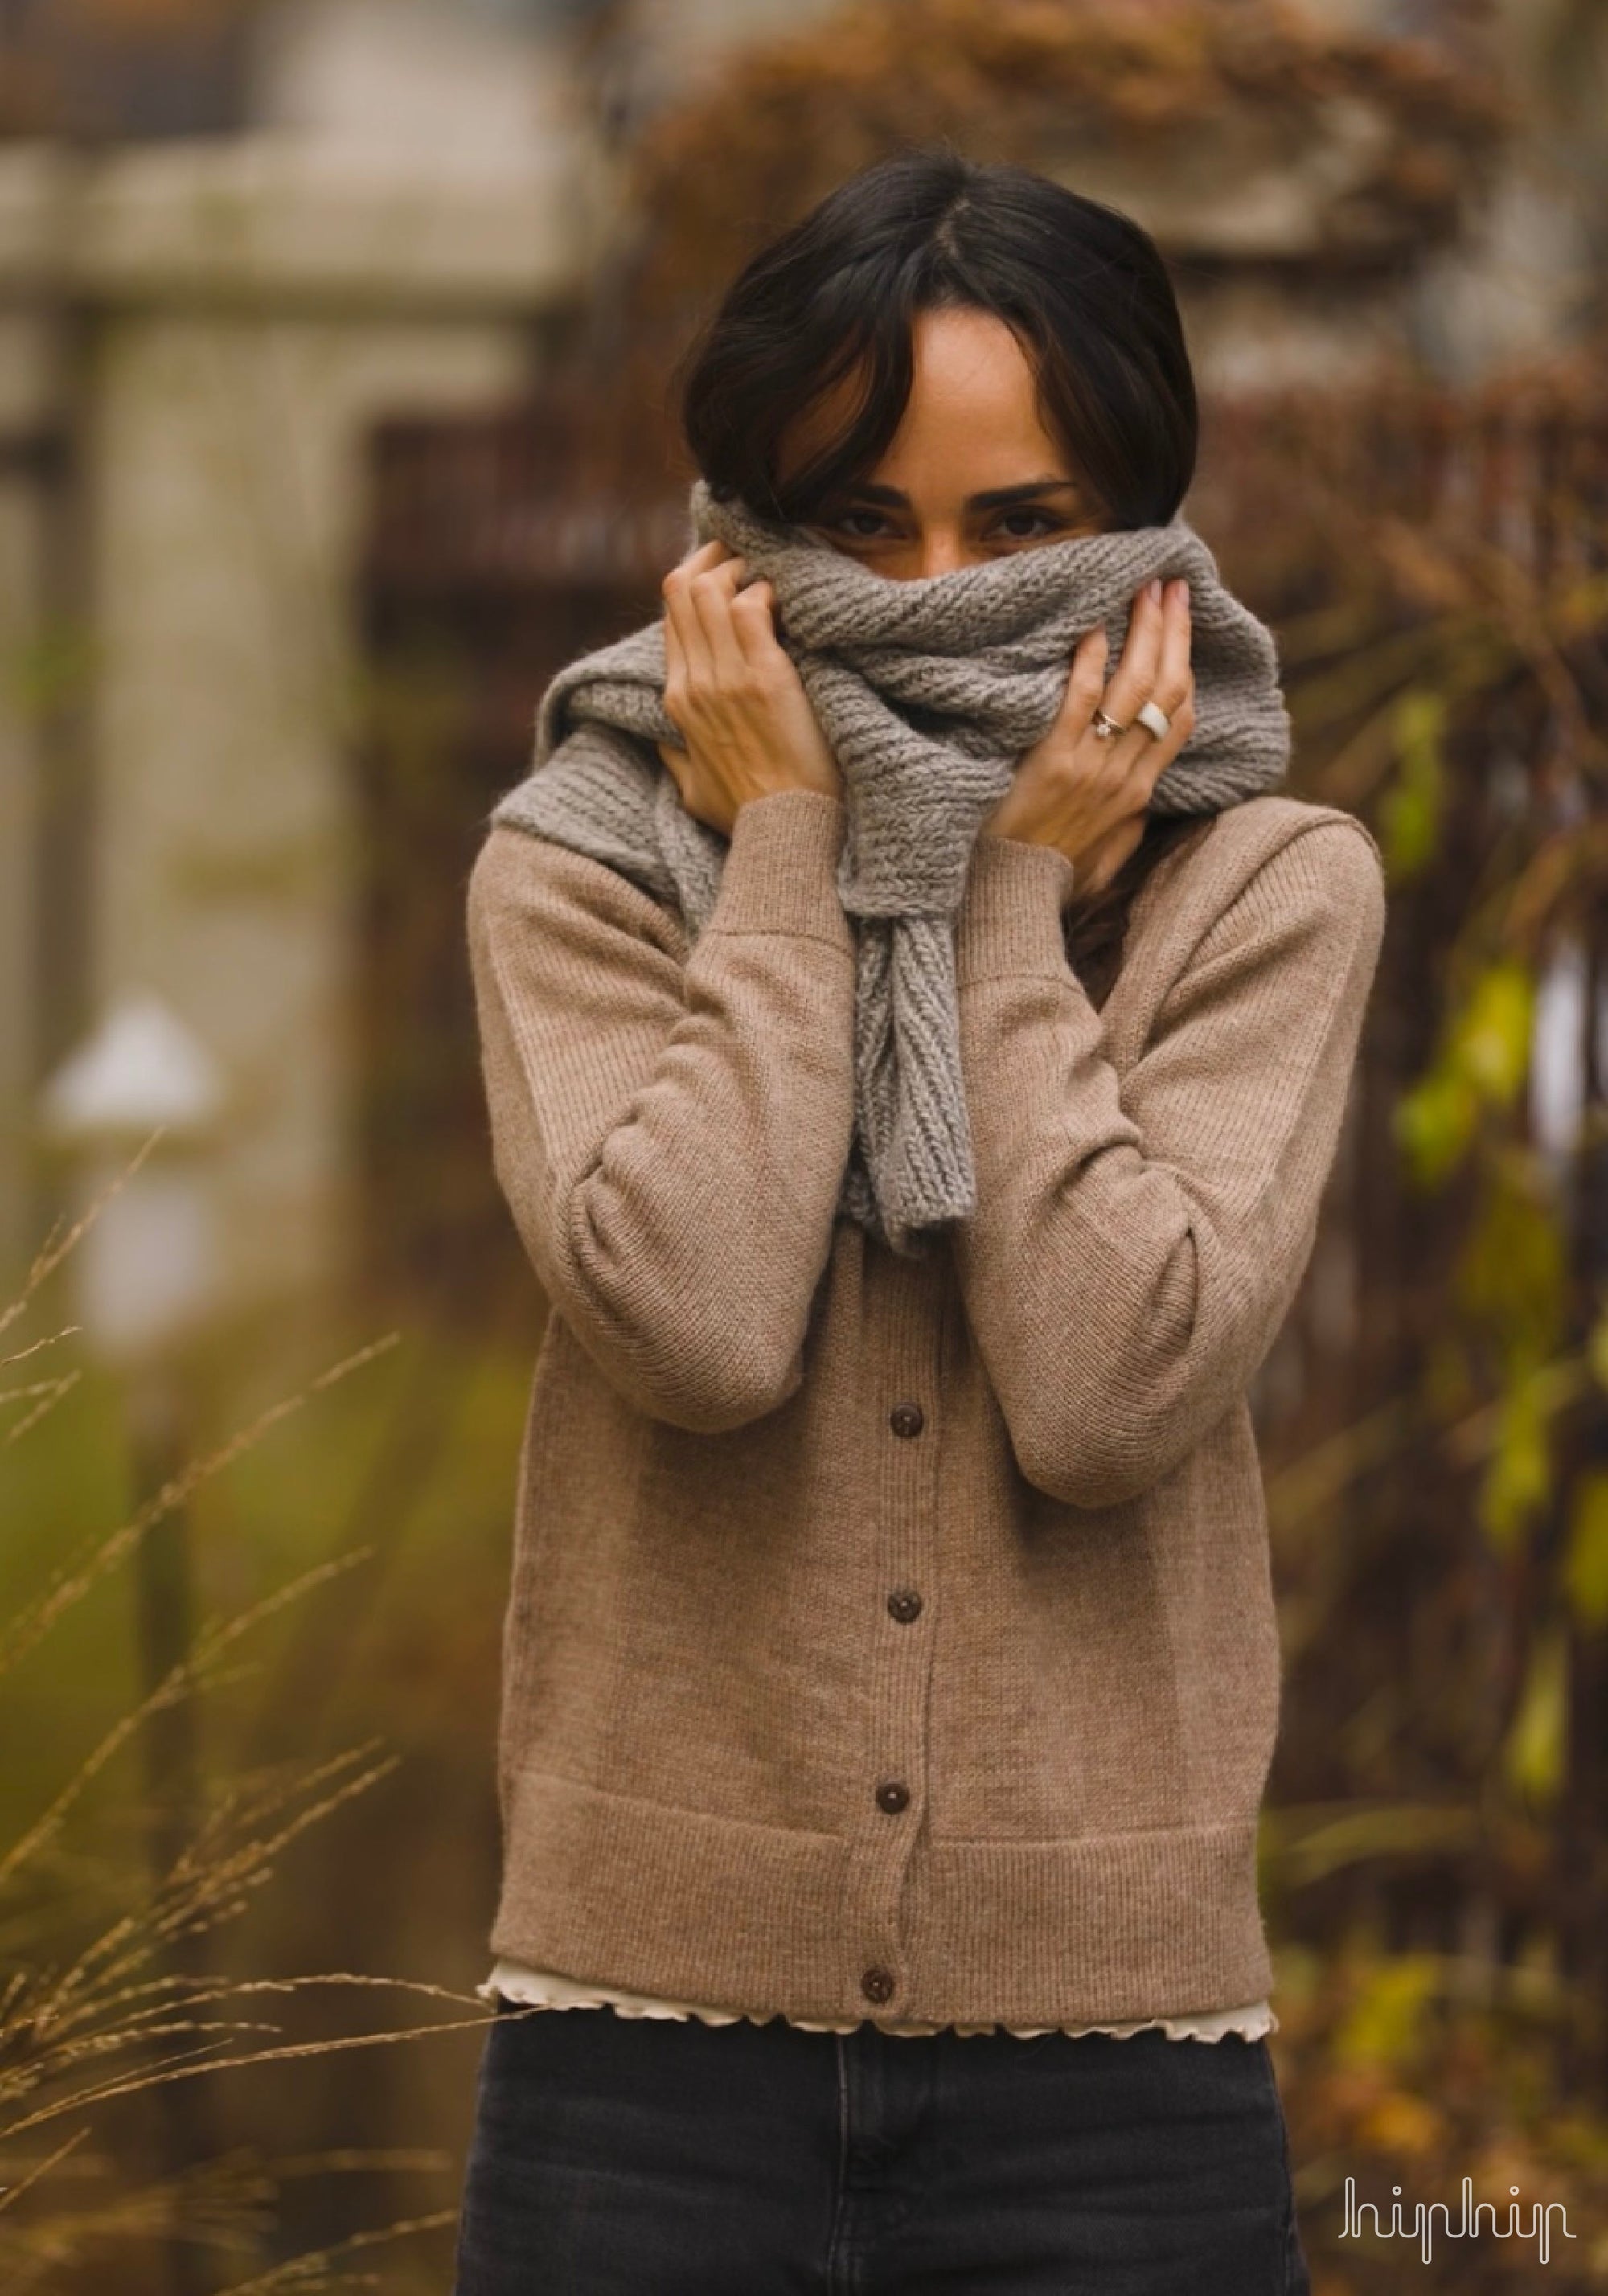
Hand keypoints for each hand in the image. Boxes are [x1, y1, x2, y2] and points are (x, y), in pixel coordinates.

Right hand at [654, 539, 842, 834]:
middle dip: (717, 560)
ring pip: (709, 588)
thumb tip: (664, 743)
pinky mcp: (765, 679)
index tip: (730, 573)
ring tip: (772, 574)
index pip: (672, 615)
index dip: (699, 582)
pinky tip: (789, 601)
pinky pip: (750, 606)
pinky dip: (768, 590)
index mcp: (678, 701)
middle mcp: (694, 683)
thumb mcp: (694, 790)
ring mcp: (726, 679)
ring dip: (743, 569)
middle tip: (751, 557)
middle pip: (682, 588)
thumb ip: (676, 759)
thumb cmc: (748, 816)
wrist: (785, 831)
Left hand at [977, 577, 1195, 894]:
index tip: (1183, 622)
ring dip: (1143, 632)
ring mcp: (1090, 767)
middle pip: (1165, 691)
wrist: (1010, 897)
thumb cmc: (1049, 875)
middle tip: (1171, 586)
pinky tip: (1093, 627)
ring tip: (1142, 589)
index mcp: (1139, 793)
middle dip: (1173, 633)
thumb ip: (1126, 821)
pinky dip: (1089, 661)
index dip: (1185, 664)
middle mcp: (1124, 775)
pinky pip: (1079, 701)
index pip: (1180, 718)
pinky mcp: (1051, 762)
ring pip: (1133, 688)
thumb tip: (1141, 797)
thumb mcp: (1104, 853)